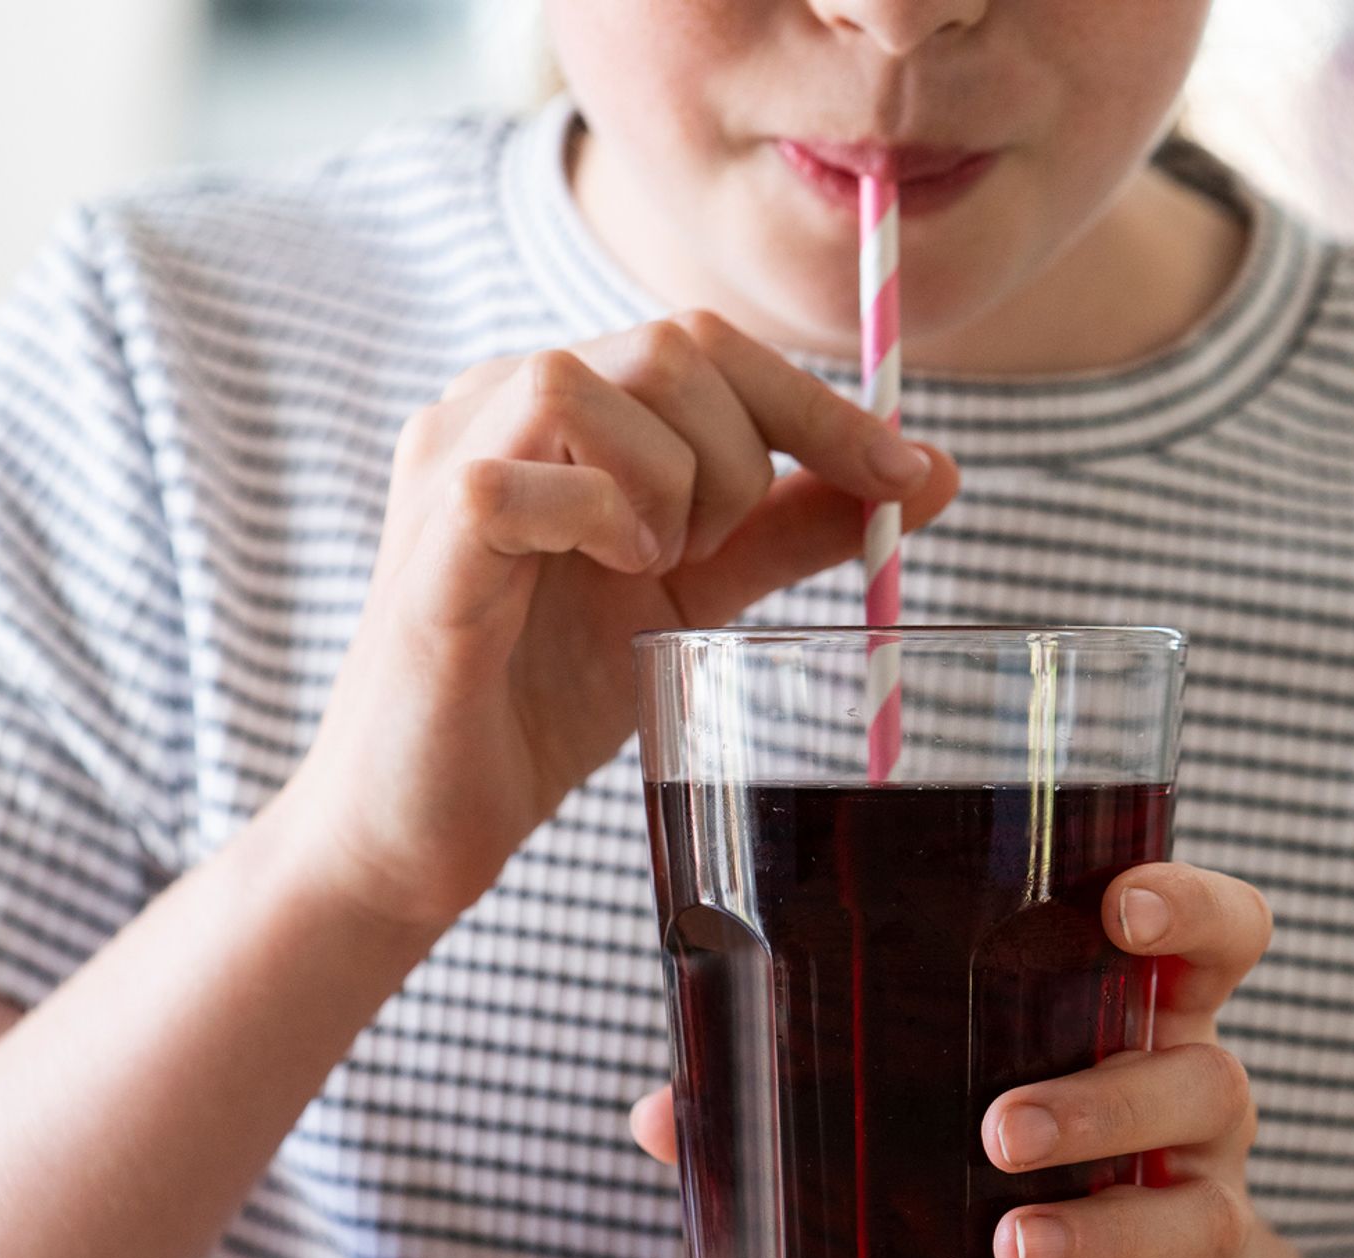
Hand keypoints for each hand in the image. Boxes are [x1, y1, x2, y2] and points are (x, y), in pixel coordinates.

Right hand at [285, 312, 960, 934]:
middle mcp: (491, 402)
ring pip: (593, 384)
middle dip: (745, 456)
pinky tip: (603, 575)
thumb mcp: (696, 595)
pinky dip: (598, 523)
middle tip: (717, 556)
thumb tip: (926, 474)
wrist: (430, 819)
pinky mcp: (427, 535)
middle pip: (671, 344)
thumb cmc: (544, 697)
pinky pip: (524, 478)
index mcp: (557, 404)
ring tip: (647, 568)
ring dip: (669, 487)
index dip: (818, 403)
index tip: (907, 475)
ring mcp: (448, 459)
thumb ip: (790, 527)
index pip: (707, 342)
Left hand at [631, 861, 1273, 1257]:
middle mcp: (1196, 1111)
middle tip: (999, 1131)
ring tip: (1008, 1250)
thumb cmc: (1020, 1154)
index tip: (1125, 909)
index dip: (1190, 911)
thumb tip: (661, 1115)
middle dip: (1103, 1103)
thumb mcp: (944, 1097)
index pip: (1216, 937)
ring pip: (1200, 1213)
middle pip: (1201, 1082)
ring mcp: (1209, 1214)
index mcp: (1140, 1022)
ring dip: (1107, 1231)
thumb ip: (814, 1088)